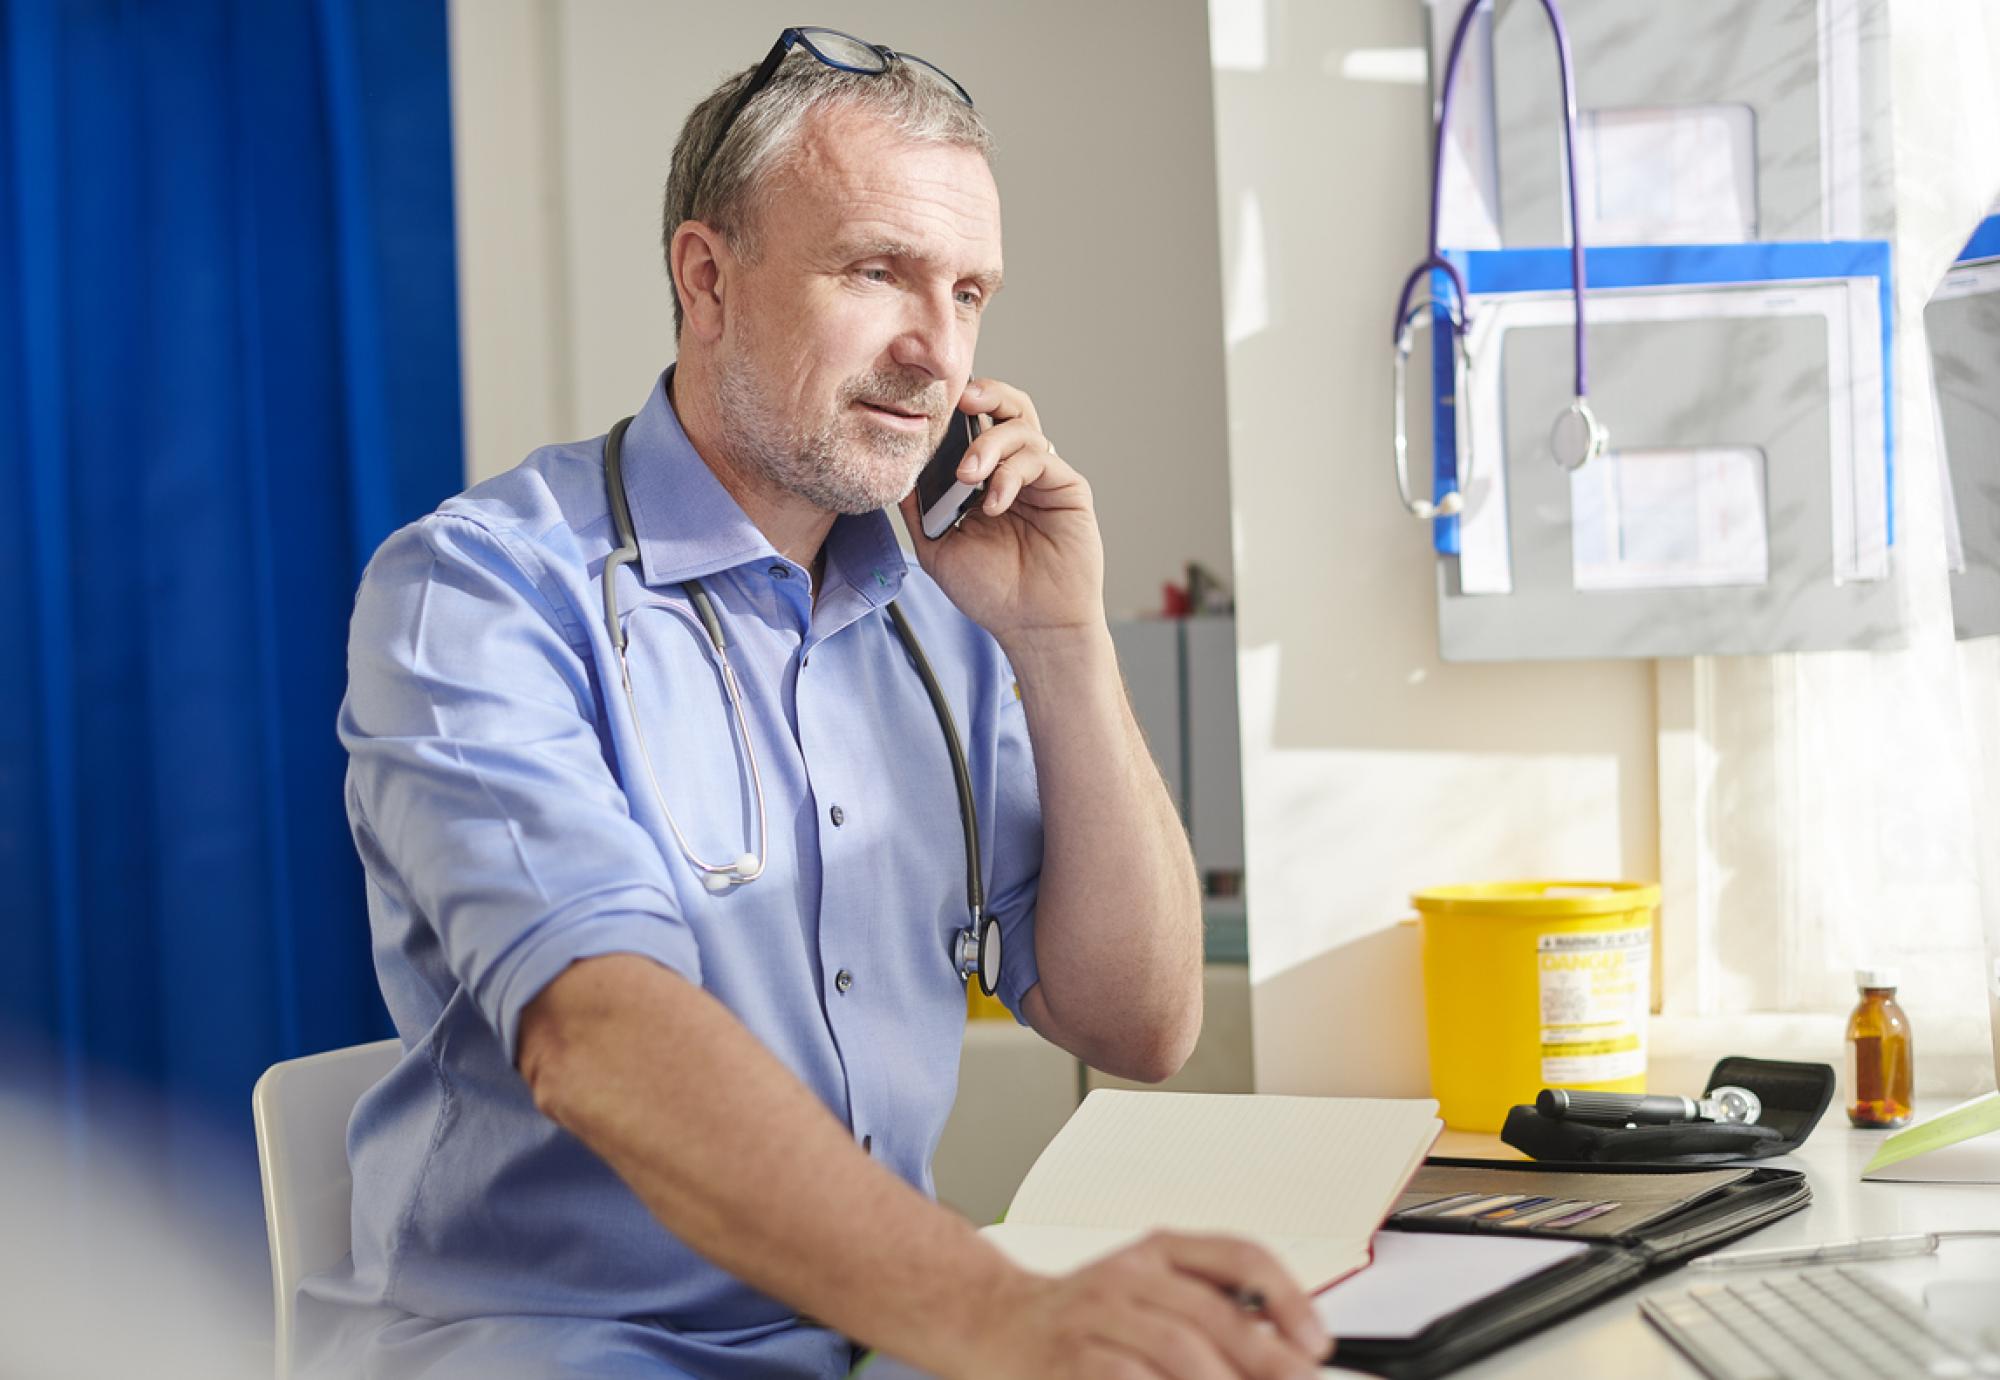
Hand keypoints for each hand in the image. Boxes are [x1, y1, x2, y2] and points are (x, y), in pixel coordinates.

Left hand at [896, 378, 1104, 647]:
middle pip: (1007, 408)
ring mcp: (1044, 477)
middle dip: (984, 394)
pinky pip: (1040, 459)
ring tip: (968, 478)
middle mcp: (1016, 470)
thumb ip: (920, 507)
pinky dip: (1011, 474)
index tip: (929, 406)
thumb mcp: (937, 547)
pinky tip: (994, 504)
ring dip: (989, 445)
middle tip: (959, 402)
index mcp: (985, 478)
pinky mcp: (1068, 488)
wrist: (1031, 626)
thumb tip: (899, 469)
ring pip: (1021, 427)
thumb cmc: (990, 591)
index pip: (974, 425)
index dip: (955, 410)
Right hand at [961, 1232, 1332, 1379]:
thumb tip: (1285, 1346)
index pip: (1235, 1254)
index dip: (1285, 1295)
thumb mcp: (1146, 1290)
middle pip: (1211, 1311)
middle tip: (1298, 1379)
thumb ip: (1207, 1306)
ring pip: (1176, 1348)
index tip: (1317, 1339)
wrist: (991, 1319)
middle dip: (1265, 1356)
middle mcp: (1128, 1276)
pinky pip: (1127, 1377)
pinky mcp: (1069, 1359)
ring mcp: (1095, 1317)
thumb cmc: (1082, 1317)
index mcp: (1156, 1253)